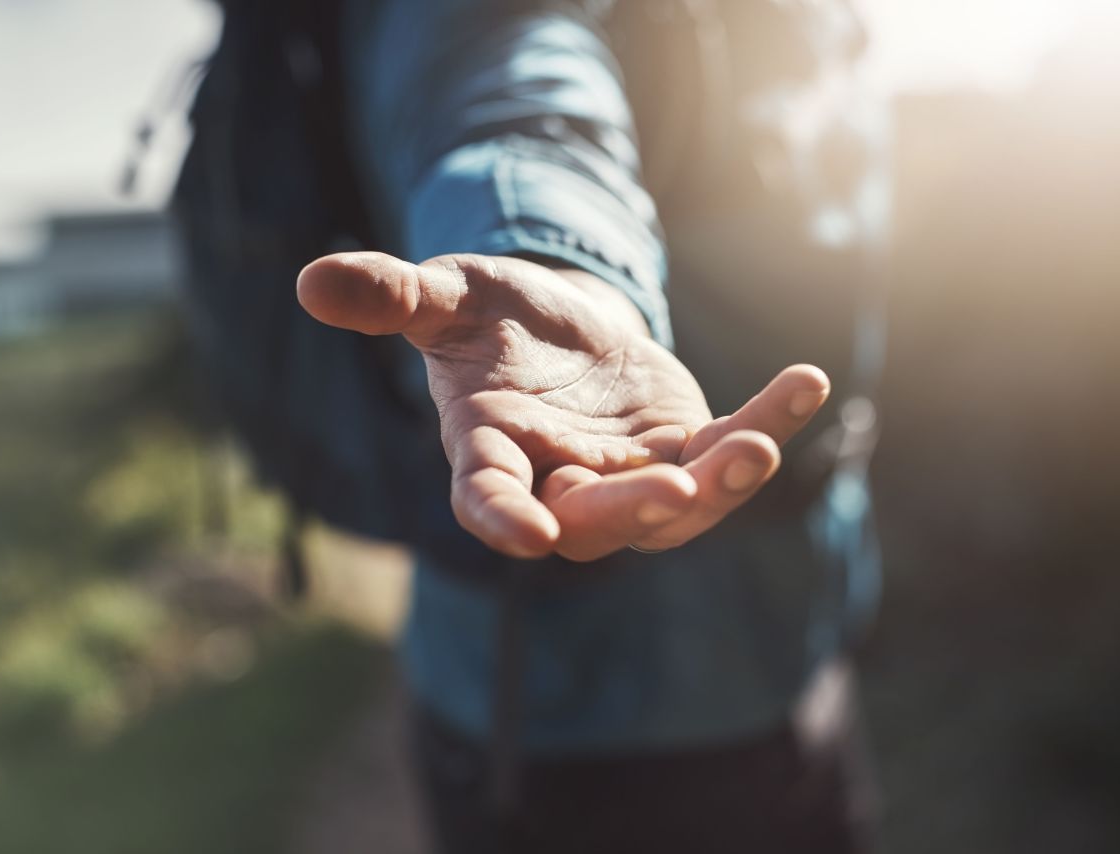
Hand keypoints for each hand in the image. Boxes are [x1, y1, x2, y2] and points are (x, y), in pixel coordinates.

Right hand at [296, 252, 828, 560]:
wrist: (561, 327)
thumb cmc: (492, 317)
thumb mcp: (447, 296)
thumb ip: (392, 296)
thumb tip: (310, 282)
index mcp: (490, 449)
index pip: (487, 496)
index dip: (502, 516)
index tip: (528, 535)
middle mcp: (560, 479)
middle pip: (595, 517)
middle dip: (634, 508)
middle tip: (676, 486)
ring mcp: (628, 473)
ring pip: (674, 505)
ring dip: (718, 483)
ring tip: (760, 446)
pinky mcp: (684, 449)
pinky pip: (729, 448)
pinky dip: (769, 421)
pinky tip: (809, 381)